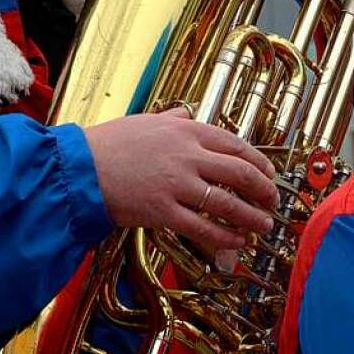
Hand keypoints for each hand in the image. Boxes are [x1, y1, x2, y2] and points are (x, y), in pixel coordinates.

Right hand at [84, 107, 278, 250]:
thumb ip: (171, 118)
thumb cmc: (109, 144)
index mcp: (185, 130)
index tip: (268, 174)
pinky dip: (226, 237)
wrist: (80, 168)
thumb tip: (186, 112)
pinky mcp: (164, 211)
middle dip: (264, 190)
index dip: (259, 162)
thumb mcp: (145, 120)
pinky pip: (204, 227)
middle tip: (272, 202)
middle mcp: (187, 155)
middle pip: (240, 173)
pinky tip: (237, 242)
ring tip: (263, 226)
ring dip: (252, 217)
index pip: (235, 145)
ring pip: (228, 203)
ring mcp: (177, 184)